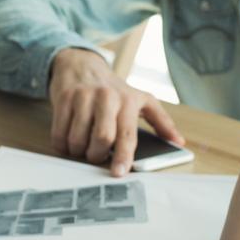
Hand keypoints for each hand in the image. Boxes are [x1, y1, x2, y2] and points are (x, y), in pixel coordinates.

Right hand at [47, 47, 183, 176]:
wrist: (82, 65)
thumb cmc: (114, 90)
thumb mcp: (141, 100)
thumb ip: (161, 121)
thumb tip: (179, 142)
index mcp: (128, 100)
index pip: (127, 134)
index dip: (124, 156)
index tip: (119, 173)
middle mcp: (107, 97)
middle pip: (102, 139)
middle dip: (97, 155)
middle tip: (96, 155)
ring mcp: (83, 97)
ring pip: (78, 139)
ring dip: (78, 152)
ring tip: (82, 147)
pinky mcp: (63, 98)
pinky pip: (59, 133)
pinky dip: (62, 145)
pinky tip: (67, 142)